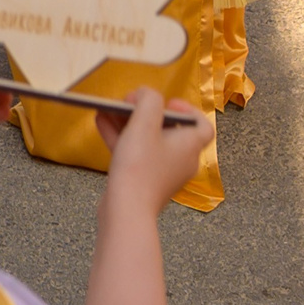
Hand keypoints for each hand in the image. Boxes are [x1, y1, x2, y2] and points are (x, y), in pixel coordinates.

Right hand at [92, 87, 212, 217]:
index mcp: (189, 145)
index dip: (187, 109)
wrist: (126, 210)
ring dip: (128, 122)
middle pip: (168, 129)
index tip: (168, 103)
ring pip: (147, 140)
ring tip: (109, 109)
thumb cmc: (140, 168)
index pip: (202, 125)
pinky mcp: (143, 181)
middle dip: (145, 112)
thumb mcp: (144, 122)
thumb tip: (146, 94)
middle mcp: (181, 160)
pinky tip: (101, 123)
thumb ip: (148, 99)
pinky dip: (121, 138)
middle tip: (129, 103)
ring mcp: (162, 172)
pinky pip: (135, 153)